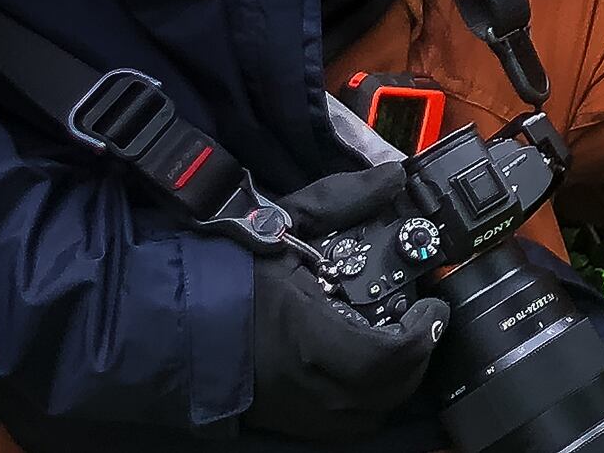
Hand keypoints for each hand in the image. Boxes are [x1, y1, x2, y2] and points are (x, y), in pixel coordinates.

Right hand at [248, 162, 445, 439]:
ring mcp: (298, 410)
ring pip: (371, 415)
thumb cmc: (228, 271)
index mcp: (306, 335)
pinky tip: (367, 369)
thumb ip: (343, 200)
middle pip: (388, 392)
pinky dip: (368, 401)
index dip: (422, 335)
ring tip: (399, 343)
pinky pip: (346, 426)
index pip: (384, 357)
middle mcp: (306, 384)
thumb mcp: (285, 224)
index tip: (432, 307)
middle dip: (418, 356)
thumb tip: (394, 178)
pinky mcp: (289, 423)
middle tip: (423, 321)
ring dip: (397, 382)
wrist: (171, 318)